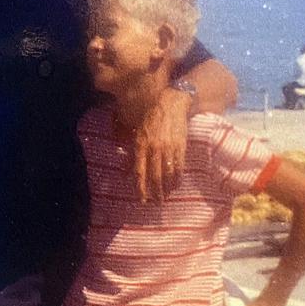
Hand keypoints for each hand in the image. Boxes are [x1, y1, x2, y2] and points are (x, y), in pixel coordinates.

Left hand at [133, 86, 191, 200]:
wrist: (170, 103)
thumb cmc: (150, 118)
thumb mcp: (135, 134)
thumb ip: (131, 154)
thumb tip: (124, 174)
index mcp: (140, 145)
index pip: (139, 172)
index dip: (140, 188)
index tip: (142, 200)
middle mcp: (154, 148)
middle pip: (154, 176)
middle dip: (155, 192)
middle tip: (156, 203)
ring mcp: (168, 147)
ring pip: (167, 174)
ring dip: (167, 188)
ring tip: (165, 197)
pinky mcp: (181, 146)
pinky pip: (179, 166)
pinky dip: (177, 178)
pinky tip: (176, 185)